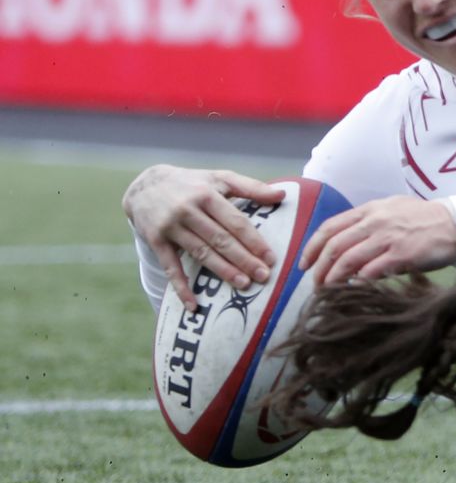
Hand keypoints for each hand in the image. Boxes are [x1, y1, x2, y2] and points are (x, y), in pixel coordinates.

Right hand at [122, 164, 285, 309]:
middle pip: (220, 239)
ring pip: (200, 253)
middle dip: (243, 259)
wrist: (145, 186)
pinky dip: (181, 287)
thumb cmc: (192, 184)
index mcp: (207, 195)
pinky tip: (193, 304)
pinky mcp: (155, 241)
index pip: (235, 221)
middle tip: (263, 277)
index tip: (271, 258)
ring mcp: (170, 227)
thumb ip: (251, 187)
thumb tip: (282, 194)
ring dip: (222, 271)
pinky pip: (170, 267)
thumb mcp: (220, 178)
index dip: (253, 241)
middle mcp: (187, 210)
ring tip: (243, 285)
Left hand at [300, 196, 455, 284]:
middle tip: (315, 284)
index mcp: (369, 210)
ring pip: (348, 260)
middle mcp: (375, 222)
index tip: (305, 263)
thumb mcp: (392, 210)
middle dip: (319, 268)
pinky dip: (358, 281)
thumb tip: (347, 243)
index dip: (312, 247)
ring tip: (328, 291)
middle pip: (334, 246)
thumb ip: (369, 223)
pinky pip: (371, 271)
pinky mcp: (402, 255)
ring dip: (334, 278)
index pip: (330, 227)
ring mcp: (388, 238)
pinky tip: (354, 289)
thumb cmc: (425, 219)